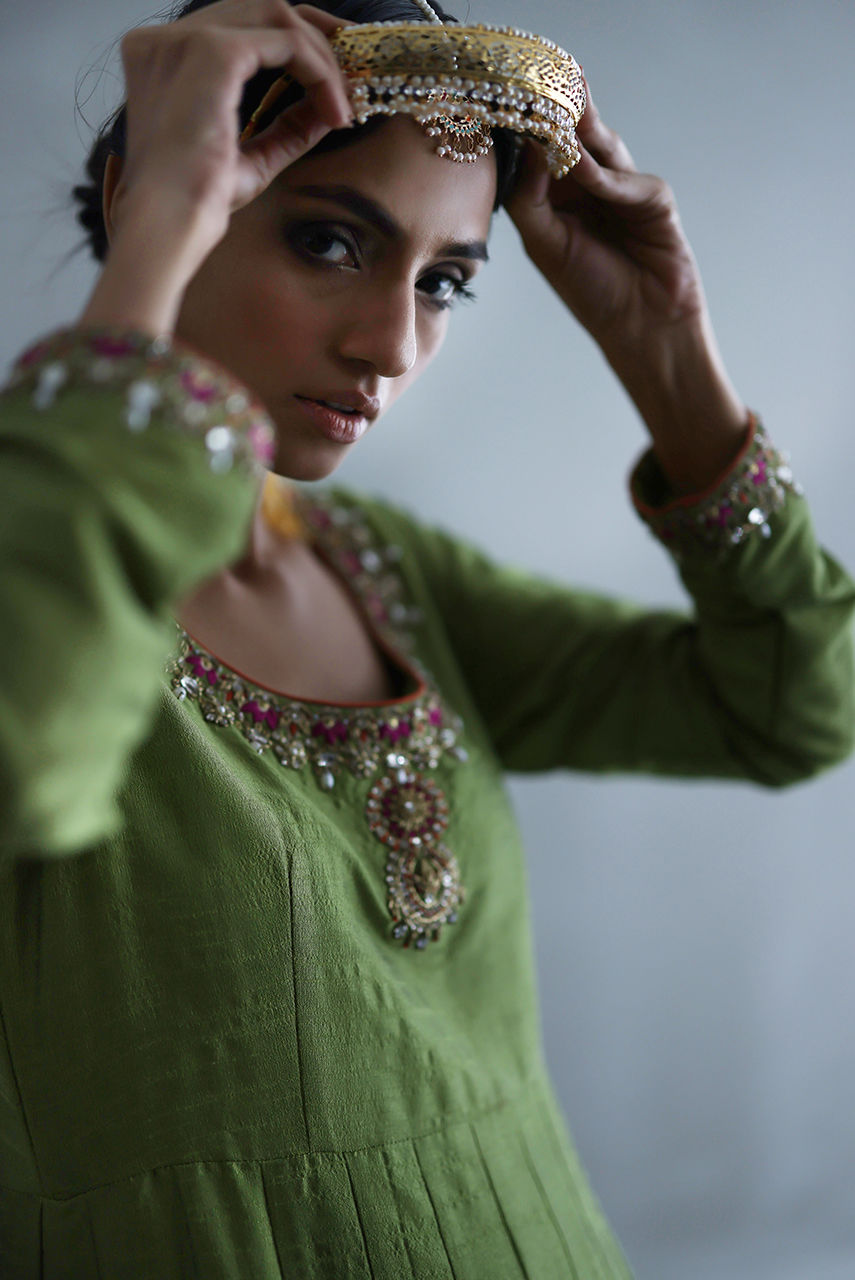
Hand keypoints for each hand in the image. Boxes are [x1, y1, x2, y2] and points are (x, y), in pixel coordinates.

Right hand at [111, 1, 352, 262]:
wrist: (170, 221)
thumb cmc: (196, 200)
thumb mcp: (251, 158)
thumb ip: (285, 129)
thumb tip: (327, 109)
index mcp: (163, 59)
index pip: (237, 26)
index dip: (290, 43)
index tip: (330, 75)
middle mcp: (167, 38)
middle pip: (259, 9)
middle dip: (314, 36)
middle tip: (351, 74)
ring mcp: (187, 38)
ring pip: (277, 16)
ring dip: (321, 57)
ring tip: (342, 104)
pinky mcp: (214, 50)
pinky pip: (288, 42)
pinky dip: (320, 72)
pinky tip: (333, 109)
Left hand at [506, 78, 706, 360]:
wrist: (641, 325)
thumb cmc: (591, 291)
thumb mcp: (544, 244)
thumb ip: (529, 197)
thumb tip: (525, 148)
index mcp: (556, 199)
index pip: (538, 154)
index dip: (525, 129)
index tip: (505, 100)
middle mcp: (588, 188)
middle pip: (571, 141)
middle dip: (557, 112)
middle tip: (540, 79)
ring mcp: (623, 190)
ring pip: (602, 148)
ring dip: (584, 128)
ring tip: (564, 103)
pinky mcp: (653, 198)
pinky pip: (627, 179)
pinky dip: (608, 178)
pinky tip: (590, 171)